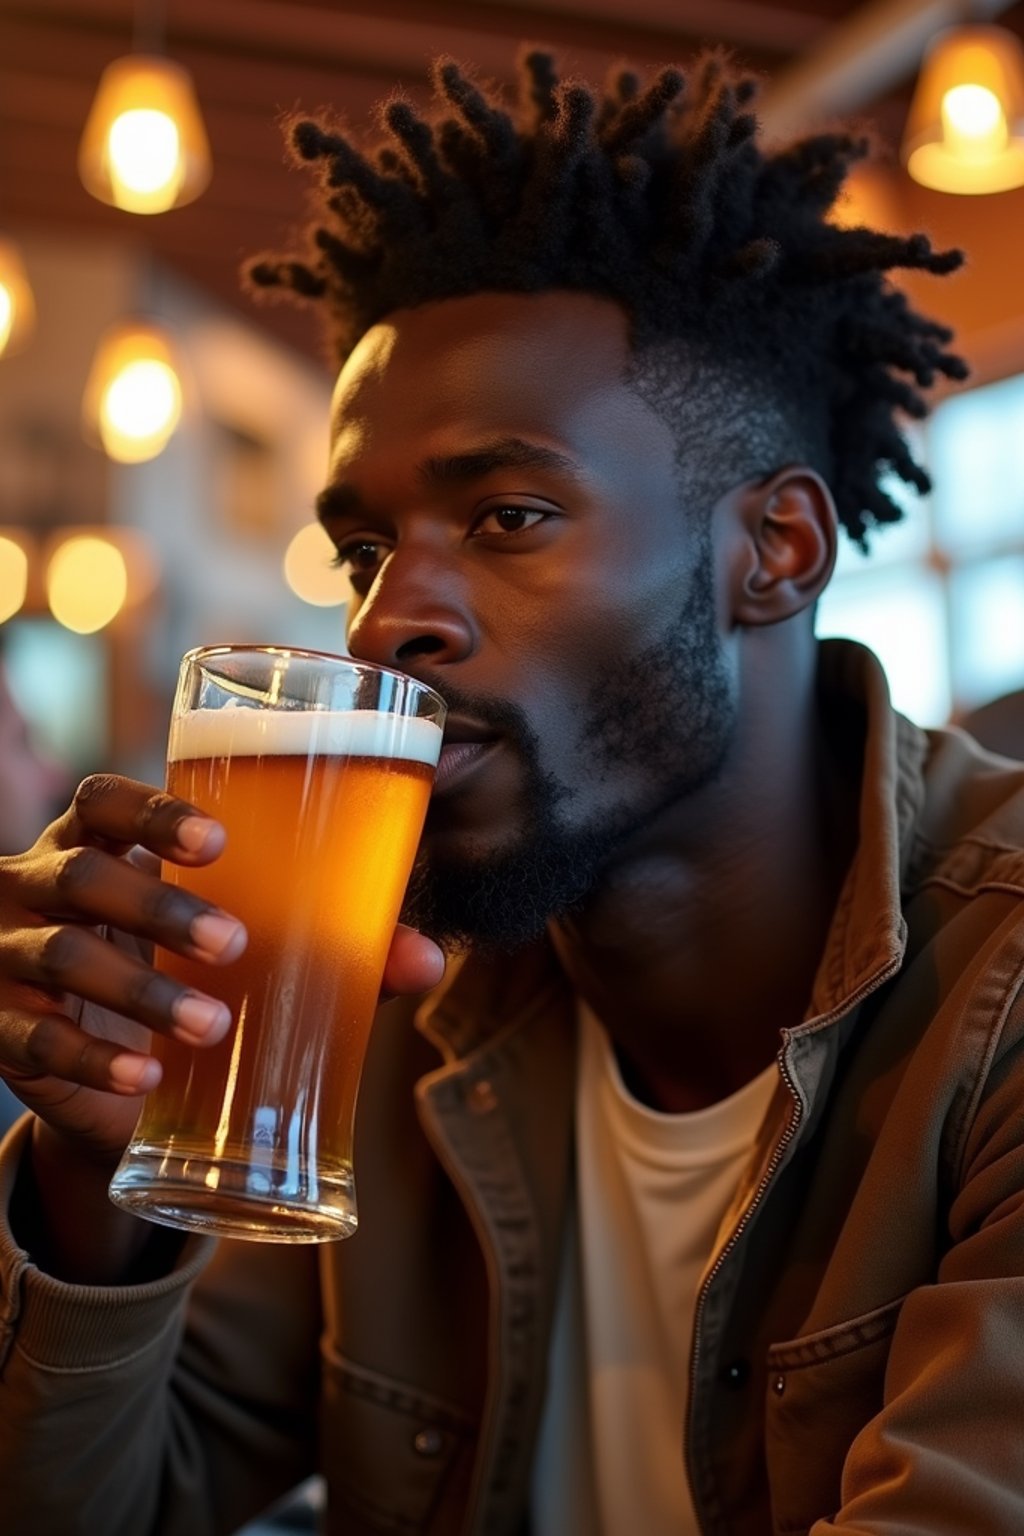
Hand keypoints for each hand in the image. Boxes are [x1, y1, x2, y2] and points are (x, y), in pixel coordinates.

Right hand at [0, 774, 446, 1164]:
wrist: (111, 1077)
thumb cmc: (184, 977)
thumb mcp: (245, 952)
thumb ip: (328, 948)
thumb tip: (427, 959)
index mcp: (99, 842)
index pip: (104, 800)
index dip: (152, 812)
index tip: (219, 841)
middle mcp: (39, 886)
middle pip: (82, 874)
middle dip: (158, 907)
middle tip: (233, 943)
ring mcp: (7, 957)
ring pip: (59, 955)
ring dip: (139, 990)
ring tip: (212, 1025)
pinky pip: (34, 1039)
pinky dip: (92, 1056)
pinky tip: (146, 1074)